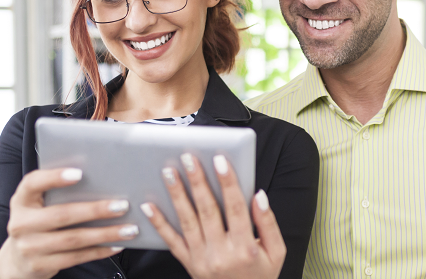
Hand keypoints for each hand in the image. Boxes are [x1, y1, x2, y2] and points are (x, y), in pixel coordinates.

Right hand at [0, 168, 140, 278]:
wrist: (17, 260)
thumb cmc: (37, 223)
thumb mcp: (37, 206)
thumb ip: (56, 194)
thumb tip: (100, 180)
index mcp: (21, 201)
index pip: (32, 183)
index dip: (54, 177)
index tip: (80, 173)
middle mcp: (21, 224)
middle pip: (62, 215)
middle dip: (95, 210)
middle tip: (122, 205)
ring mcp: (29, 247)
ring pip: (73, 239)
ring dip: (105, 234)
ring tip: (129, 229)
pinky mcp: (41, 265)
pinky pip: (76, 257)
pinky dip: (100, 250)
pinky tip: (117, 244)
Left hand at [141, 153, 285, 278]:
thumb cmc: (260, 277)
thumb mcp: (277, 253)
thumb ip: (268, 223)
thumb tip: (259, 196)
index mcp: (245, 247)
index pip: (235, 207)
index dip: (228, 182)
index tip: (220, 161)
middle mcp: (221, 253)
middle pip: (207, 210)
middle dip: (197, 181)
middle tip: (188, 158)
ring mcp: (201, 259)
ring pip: (187, 221)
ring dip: (177, 194)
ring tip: (169, 172)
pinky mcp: (188, 263)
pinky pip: (171, 241)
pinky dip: (159, 223)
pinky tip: (149, 206)